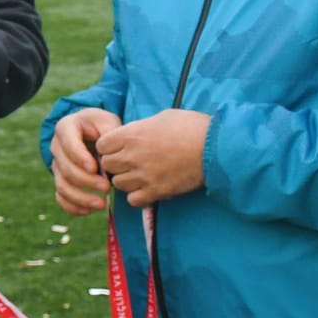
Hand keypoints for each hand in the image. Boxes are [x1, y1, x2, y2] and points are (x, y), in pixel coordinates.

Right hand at [50, 108, 121, 215]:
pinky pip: (61, 197)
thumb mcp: (108, 122)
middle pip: (65, 168)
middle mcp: (57, 147)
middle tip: (107, 187)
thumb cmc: (102, 126)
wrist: (93, 131)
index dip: (79, 157)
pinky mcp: (60, 180)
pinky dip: (72, 207)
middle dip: (86, 181)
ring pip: (62, 185)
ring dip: (81, 198)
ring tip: (102, 205)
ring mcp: (57, 165)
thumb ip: (109, 133)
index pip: (68, 143)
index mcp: (66, 128)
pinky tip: (88, 211)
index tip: (95, 168)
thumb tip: (107, 155)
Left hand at [96, 109, 210, 207]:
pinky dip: (137, 195)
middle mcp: (133, 156)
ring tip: (140, 174)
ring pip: (118, 184)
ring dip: (126, 179)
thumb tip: (130, 135)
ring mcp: (144, 176)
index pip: (101, 145)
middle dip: (115, 163)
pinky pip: (133, 200)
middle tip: (128, 161)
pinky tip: (147, 187)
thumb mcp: (161, 118)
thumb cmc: (191, 126)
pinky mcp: (157, 192)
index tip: (118, 146)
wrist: (215, 146)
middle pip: (107, 165)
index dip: (109, 146)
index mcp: (132, 134)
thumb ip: (140, 128)